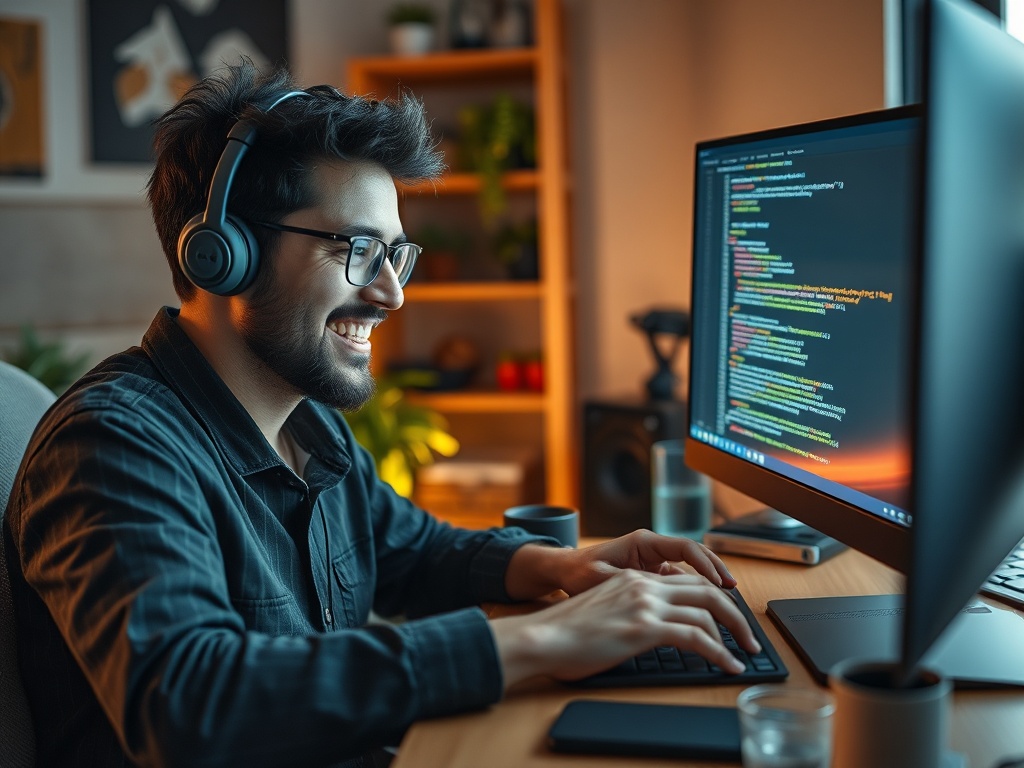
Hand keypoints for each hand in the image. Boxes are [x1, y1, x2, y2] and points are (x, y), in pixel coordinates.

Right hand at [491, 568, 759, 686]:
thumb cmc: (564, 632)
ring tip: (744, 654)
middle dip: (735, 614)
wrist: (542, 636)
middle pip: (705, 590)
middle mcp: (644, 584)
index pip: (687, 581)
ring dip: (734, 634)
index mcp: (634, 578)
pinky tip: (729, 665)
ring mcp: (646, 603)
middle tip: (749, 637)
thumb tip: (647, 631)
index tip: (728, 617)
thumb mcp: (603, 611)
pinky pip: (697, 637)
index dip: (714, 598)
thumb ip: (629, 611)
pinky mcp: (645, 627)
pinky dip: (720, 652)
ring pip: (708, 610)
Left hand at [504, 529, 736, 600]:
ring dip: (710, 586)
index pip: (686, 549)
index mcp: (644, 542)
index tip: (721, 586)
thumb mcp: (603, 579)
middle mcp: (653, 549)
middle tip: (736, 597)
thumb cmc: (578, 573)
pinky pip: (681, 582)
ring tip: (729, 606)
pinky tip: (706, 612)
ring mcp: (654, 562)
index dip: (707, 567)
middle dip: (718, 576)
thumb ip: (632, 584)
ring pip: (691, 571)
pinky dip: (695, 594)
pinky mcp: (653, 576)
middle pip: (696, 558)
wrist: (563, 572)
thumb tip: (658, 593)